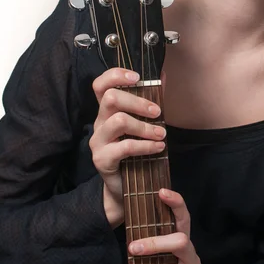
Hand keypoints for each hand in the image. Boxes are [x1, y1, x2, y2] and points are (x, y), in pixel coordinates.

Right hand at [90, 68, 166, 226]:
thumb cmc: (137, 150)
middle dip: (138, 102)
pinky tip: (158, 147)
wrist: (126, 187)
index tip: (137, 77)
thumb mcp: (144, 123)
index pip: (100, 85)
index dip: (115, 75)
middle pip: (110, 98)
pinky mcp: (102, 159)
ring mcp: (98, 141)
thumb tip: (164, 75)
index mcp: (107, 111)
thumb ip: (152, 100)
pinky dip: (145, 145)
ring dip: (144, 126)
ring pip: (118, 121)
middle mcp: (99, 122)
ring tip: (162, 134)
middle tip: (158, 112)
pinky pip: (124, 147)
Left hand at [120, 188, 207, 263]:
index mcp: (184, 246)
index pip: (184, 219)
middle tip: (132, 247)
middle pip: (181, 241)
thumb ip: (152, 251)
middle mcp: (194, 259)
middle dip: (155, 244)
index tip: (161, 191)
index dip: (176, 203)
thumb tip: (128, 236)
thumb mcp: (160, 263)